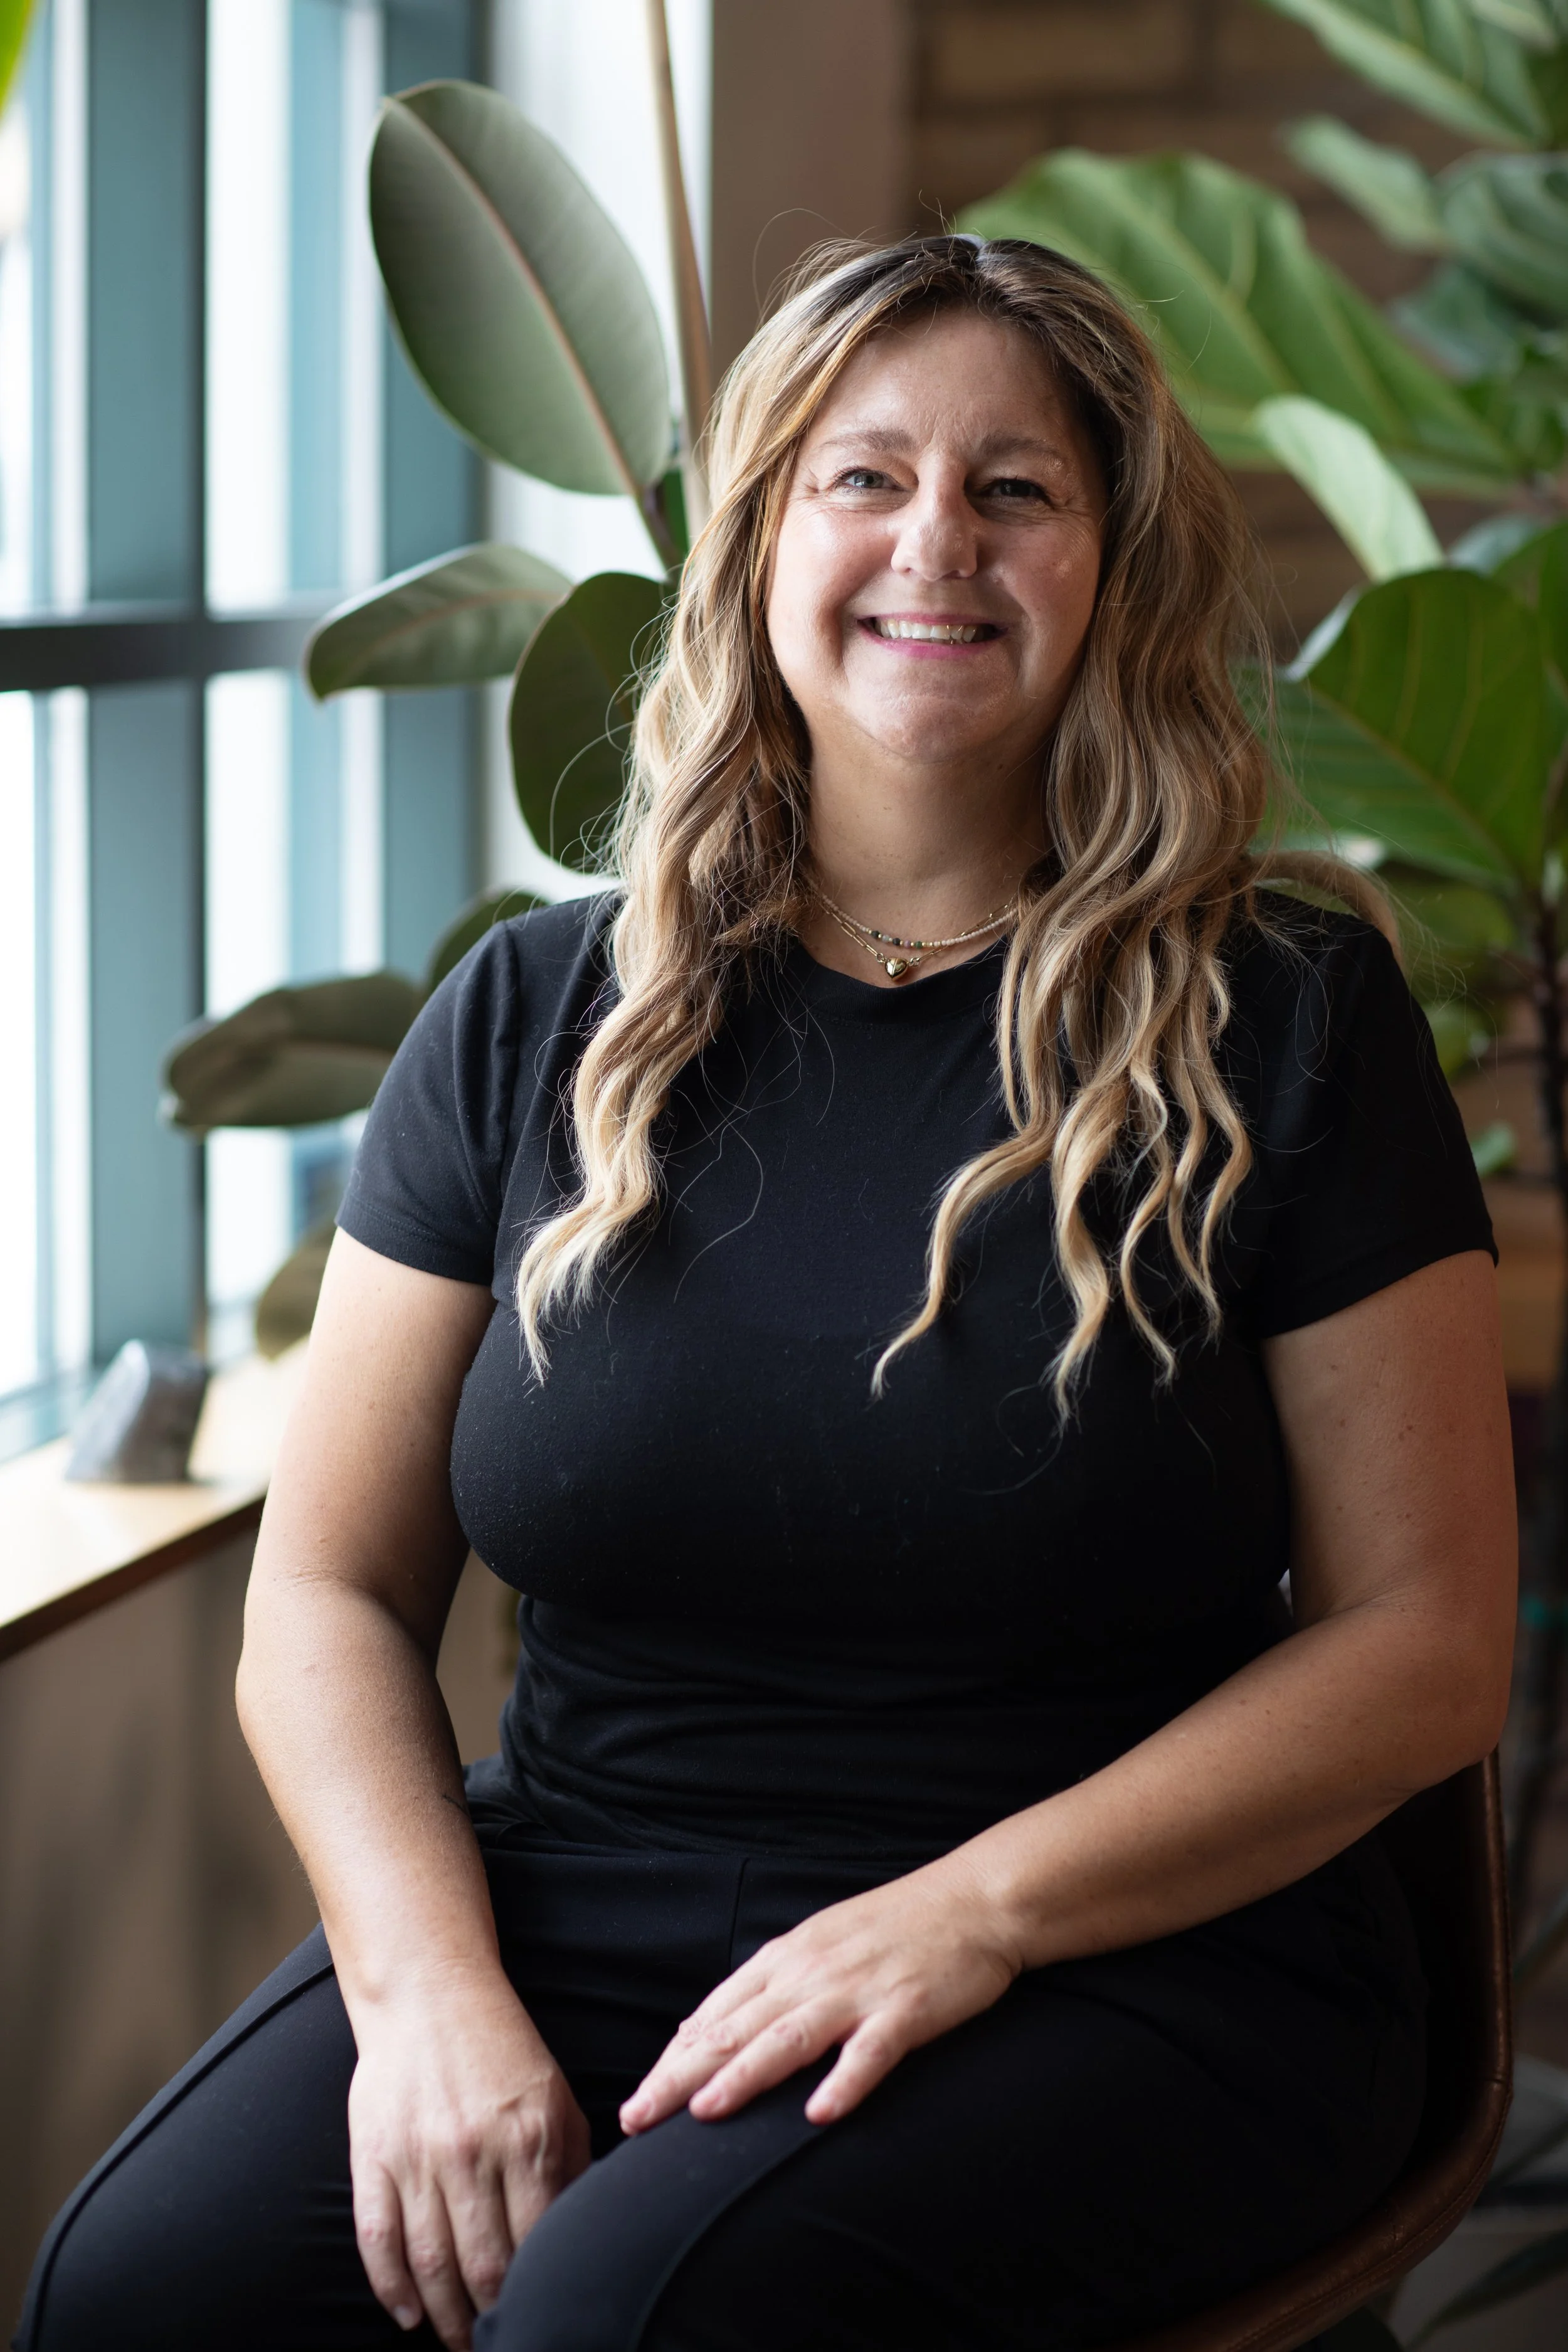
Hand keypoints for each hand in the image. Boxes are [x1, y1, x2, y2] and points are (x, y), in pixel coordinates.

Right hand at [347, 1974, 589, 2349]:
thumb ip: (569, 2165)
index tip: (546, 2317)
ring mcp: (417, 2155)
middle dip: (494, 2320)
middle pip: (483, 2266)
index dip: (541, 2293)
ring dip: (446, 2319)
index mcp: (528, 2136)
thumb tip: (584, 2235)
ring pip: (430, 2264)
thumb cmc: (501, 2051)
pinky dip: (391, 2288)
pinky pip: (377, 2238)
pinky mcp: (372, 2154)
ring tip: (461, 2343)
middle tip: (502, 2344)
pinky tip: (409, 2315)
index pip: (538, 2243)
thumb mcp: (554, 2098)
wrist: (430, 1994)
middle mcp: (472, 2150)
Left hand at [618, 1857, 1020, 2134]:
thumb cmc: (892, 1928)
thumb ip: (765, 1987)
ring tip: (706, 2111)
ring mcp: (859, 1989)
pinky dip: (845, 2081)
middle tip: (639, 2117)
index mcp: (788, 1958)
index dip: (673, 2059)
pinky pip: (872, 2050)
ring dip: (745, 2075)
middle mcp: (813, 1971)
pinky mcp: (908, 2008)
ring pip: (790, 2036)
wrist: (972, 1900)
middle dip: (684, 2075)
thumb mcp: (816, 1944)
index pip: (716, 2014)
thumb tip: (701, 2029)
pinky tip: (822, 2114)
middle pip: (738, 2028)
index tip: (638, 2103)